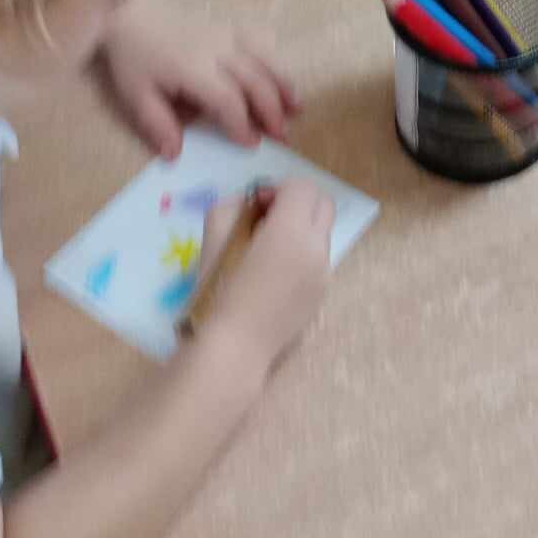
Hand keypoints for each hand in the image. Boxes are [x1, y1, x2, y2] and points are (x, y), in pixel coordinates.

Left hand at [94, 4, 297, 158]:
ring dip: (283, 85)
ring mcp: (227, 34)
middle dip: (271, 110)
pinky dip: (276, 61)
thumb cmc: (134, 57)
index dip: (241, 124)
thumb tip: (175, 155)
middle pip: (255, 80)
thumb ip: (158, 125)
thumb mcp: (136, 95)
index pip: (227, 100)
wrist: (132, 11)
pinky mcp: (230, 26)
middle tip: (281, 135)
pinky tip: (283, 78)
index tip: (250, 144)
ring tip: (296, 108)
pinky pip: (261, 41)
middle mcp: (217, 49)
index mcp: (193, 68)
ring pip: (265, 59)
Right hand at [195, 180, 333, 376]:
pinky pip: (317, 262)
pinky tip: (271, 278)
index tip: (256, 206)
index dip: (278, 189)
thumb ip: (235, 206)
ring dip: (299, 230)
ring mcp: (324, 275)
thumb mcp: (214, 235)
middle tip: (266, 219)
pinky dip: (300, 256)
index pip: (303, 188)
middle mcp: (317, 250)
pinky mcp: (322, 297)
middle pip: (323, 205)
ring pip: (321, 234)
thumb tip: (254, 203)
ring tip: (265, 251)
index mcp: (292, 231)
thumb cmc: (217, 291)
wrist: (233, 348)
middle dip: (297, 203)